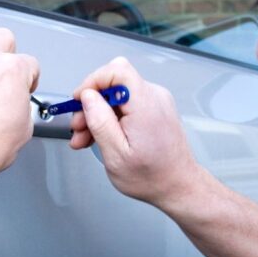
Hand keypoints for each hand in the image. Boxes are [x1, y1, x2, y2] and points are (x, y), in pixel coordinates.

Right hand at [70, 57, 199, 206]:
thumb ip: (100, 122)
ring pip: (117, 94)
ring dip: (98, 113)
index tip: (79, 99)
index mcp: (146, 106)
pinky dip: (111, 117)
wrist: (178, 186)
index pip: (117, 70)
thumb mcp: (116, 155)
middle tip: (79, 126)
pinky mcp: (154, 109)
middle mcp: (154, 97)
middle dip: (91, 102)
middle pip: (114, 82)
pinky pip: (126, 103)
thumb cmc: (152, 176)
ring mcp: (156, 102)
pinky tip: (100, 135)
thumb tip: (87, 96)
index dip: (93, 81)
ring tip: (86, 137)